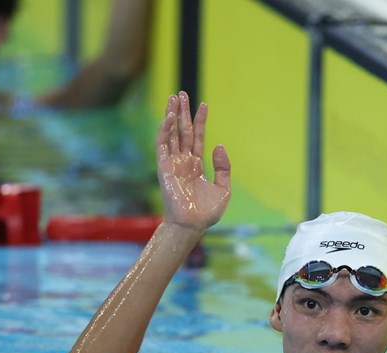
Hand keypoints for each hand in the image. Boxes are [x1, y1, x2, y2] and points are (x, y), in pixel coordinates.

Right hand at [155, 91, 230, 230]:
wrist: (193, 225)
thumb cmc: (206, 212)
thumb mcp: (223, 189)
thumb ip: (223, 168)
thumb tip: (219, 146)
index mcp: (196, 165)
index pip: (197, 138)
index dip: (200, 121)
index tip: (204, 105)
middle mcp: (183, 161)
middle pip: (183, 131)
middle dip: (183, 112)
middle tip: (182, 93)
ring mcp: (173, 164)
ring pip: (171, 134)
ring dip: (172, 116)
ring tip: (174, 98)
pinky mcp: (164, 168)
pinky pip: (162, 145)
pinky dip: (165, 131)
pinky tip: (170, 118)